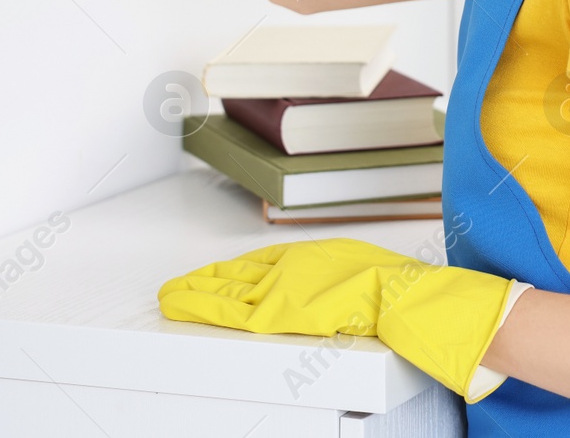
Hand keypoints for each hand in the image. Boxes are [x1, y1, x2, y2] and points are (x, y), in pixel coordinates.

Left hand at [158, 238, 515, 400]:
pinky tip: (182, 306)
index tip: (217, 276)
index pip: (261, 263)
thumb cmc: (391, 288)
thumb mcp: (358, 270)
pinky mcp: (276, 312)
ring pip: (225, 291)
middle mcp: (288, 268)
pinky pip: (229, 311)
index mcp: (309, 257)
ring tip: (170, 297)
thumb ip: (337, 281)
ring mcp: (280, 289)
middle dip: (206, 282)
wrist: (400, 293)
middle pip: (236, 276)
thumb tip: (341, 294)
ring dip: (194, 294)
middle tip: (178, 287)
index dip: (234, 272)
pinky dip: (201, 306)